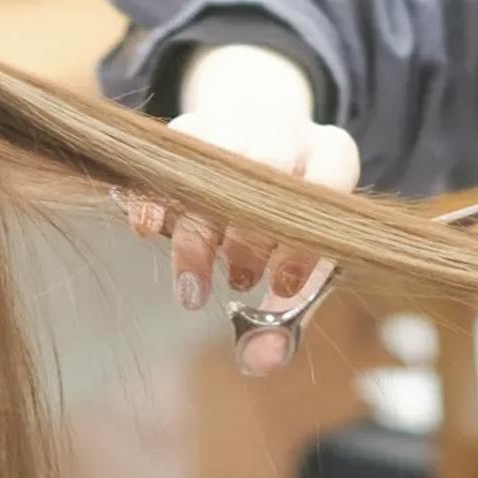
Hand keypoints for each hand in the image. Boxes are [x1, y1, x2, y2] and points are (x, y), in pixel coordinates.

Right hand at [113, 44, 359, 370]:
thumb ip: (285, 314)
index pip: (328, 179)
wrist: (257, 146)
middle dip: (249, 233)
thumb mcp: (299, 264)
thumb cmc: (285, 223)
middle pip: (267, 163)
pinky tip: (147, 230)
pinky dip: (153, 192)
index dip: (305, 236)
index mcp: (330, 153)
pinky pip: (164, 152)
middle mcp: (285, 126)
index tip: (280, 287)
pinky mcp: (187, 127)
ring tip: (193, 286)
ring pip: (211, 156)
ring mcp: (233, 118)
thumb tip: (259, 359)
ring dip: (198, 228)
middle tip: (238, 282)